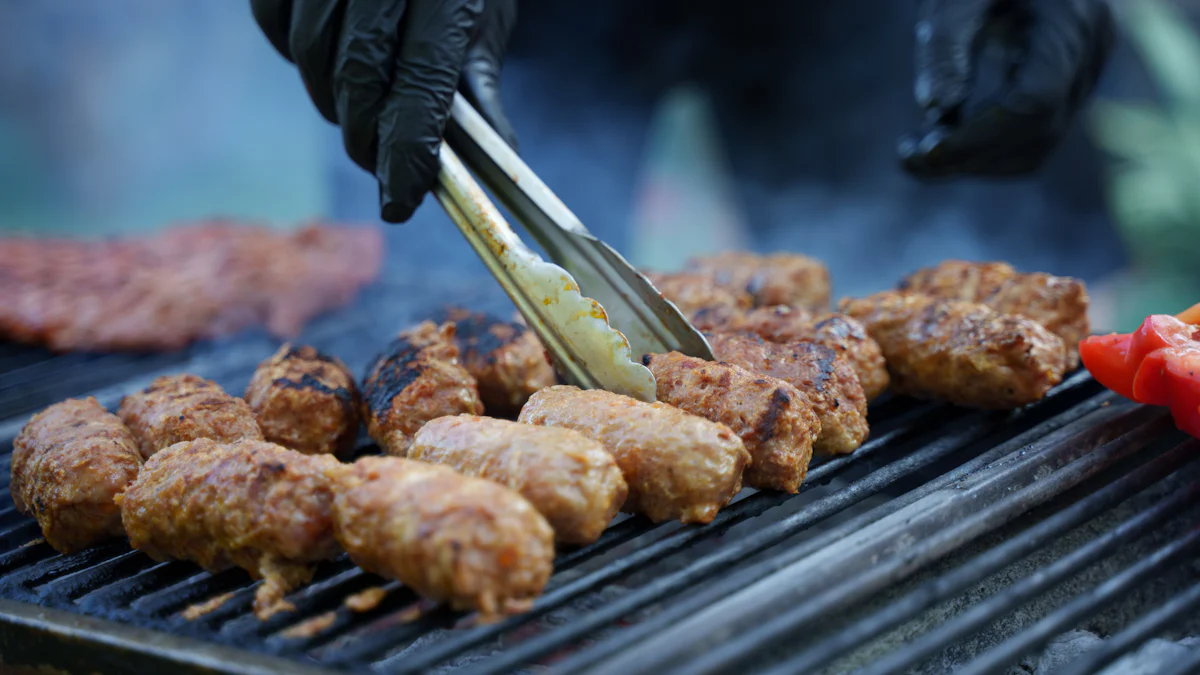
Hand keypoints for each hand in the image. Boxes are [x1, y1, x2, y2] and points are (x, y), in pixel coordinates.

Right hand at [251, 0, 517, 222]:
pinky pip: (273, 22)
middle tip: (381, 165)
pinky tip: (329, 61)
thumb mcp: (487, 10)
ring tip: (360, 114)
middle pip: (356, 76)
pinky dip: (298, 56)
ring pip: (310, 54)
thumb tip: (498, 164)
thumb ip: (481, 84)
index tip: (400, 201)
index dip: (406, 152)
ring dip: (332, 101)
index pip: (420, 84)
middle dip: (365, 136)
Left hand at [899, 0, 1114, 176]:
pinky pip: (1034, 140)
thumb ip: (945, 39)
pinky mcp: (1070, 86)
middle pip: (1037, 134)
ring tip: (915, 150)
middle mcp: (1089, 49)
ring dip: (974, 162)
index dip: (979, 139)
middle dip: (968, 157)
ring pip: (1037, 148)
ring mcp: (1086, 71)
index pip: (1035, 103)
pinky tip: (942, 139)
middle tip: (906, 158)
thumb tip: (935, 108)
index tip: (924, 154)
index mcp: (1070, 18)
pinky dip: (987, 152)